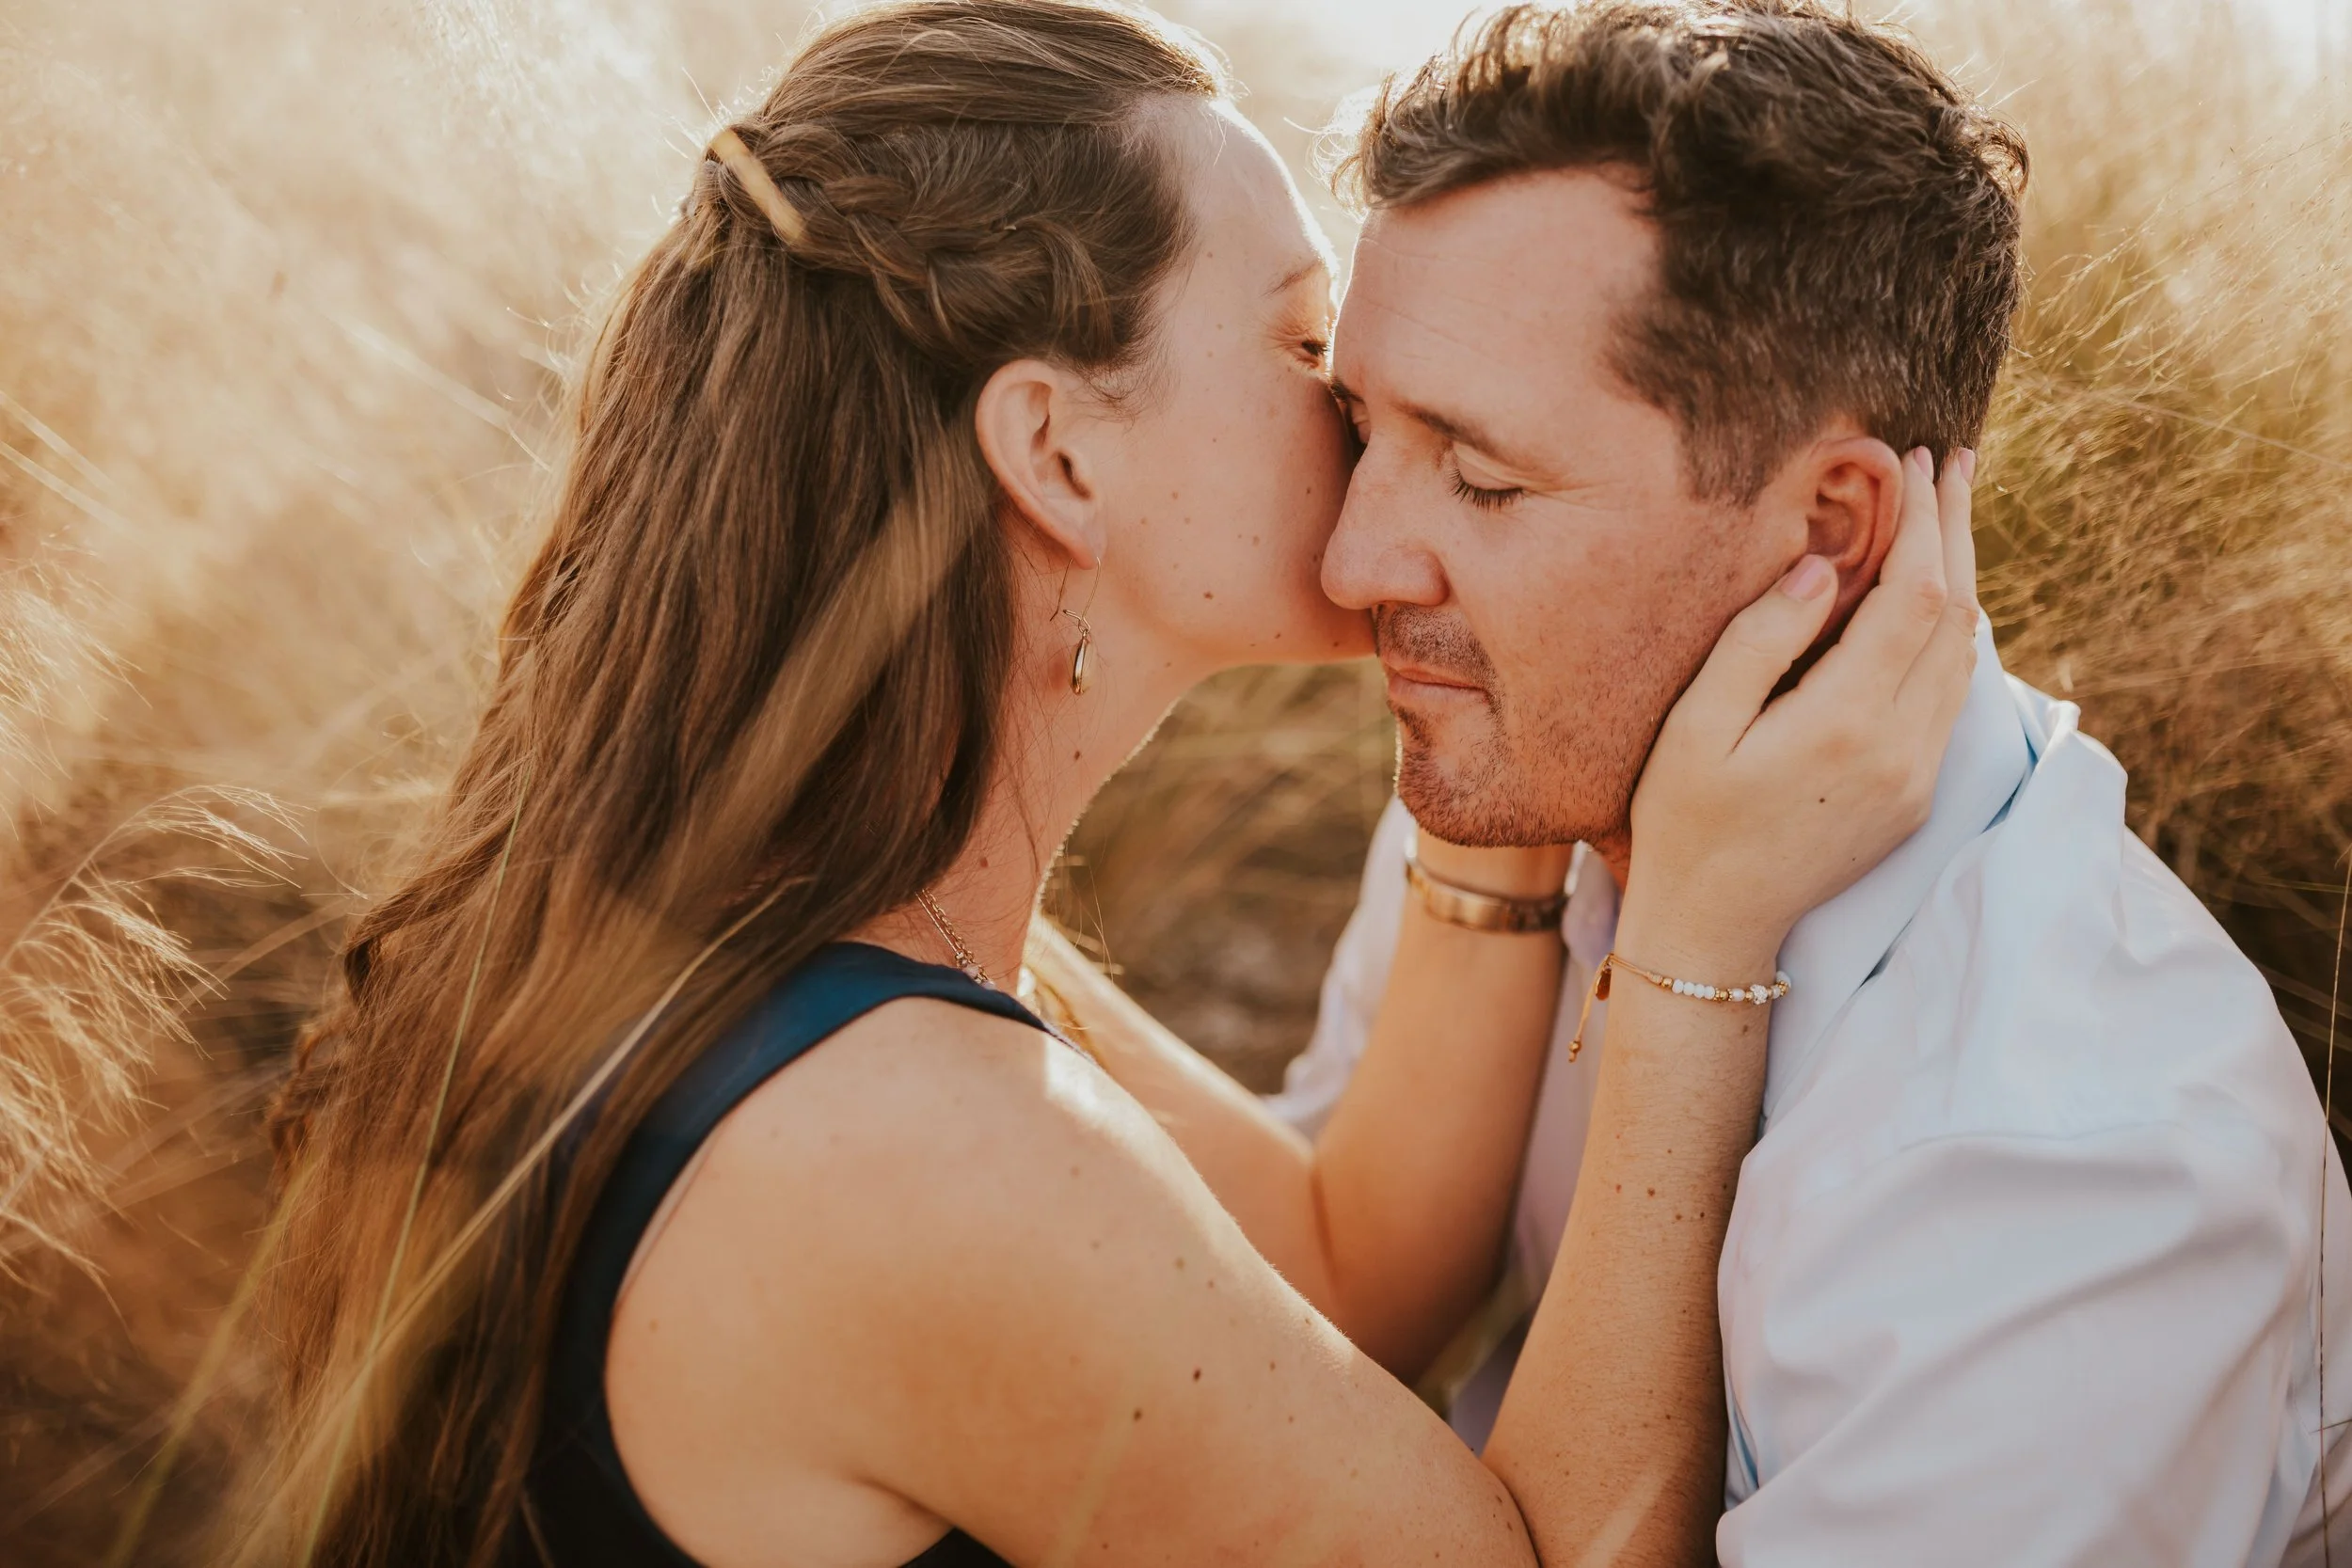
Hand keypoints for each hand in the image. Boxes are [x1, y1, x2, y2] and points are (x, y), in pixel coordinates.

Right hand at [1618, 447, 1980, 975]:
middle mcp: (1900, 749)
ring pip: (1965, 656)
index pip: (1914, 596)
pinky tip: (1931, 602)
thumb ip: (1759, 642)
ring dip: (1961, 579)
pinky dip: (1950, 632)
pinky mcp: (1916, 796)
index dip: (1923, 524)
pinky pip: (1951, 694)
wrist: (1715, 924)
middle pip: (1957, 616)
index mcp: (1844, 724)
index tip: (1919, 463)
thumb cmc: (1684, 819)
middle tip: (1957, 465)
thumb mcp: (1696, 725)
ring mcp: (1917, 777)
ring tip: (1948, 518)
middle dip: (1957, 533)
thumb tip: (1820, 568)